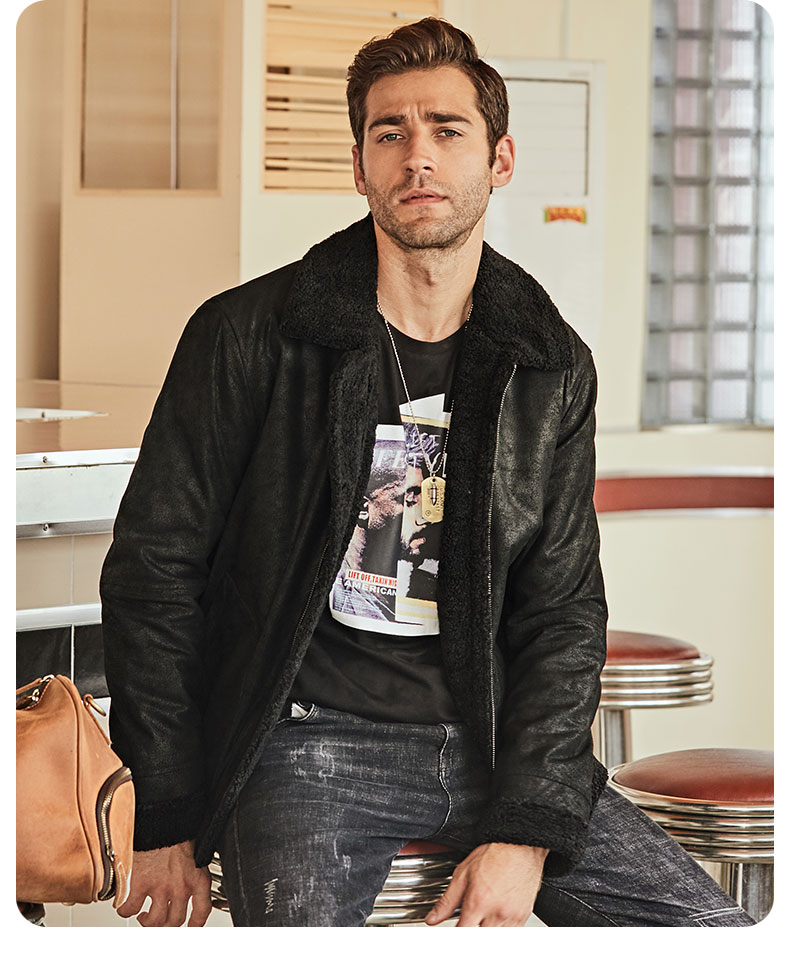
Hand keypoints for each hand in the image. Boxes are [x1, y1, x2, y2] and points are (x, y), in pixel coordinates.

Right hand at [115, 839, 211, 926]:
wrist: (164, 817)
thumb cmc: (179, 830)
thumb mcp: (197, 852)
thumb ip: (194, 871)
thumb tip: (190, 879)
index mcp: (198, 879)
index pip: (202, 911)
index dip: (195, 924)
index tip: (190, 927)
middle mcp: (181, 887)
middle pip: (175, 921)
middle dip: (166, 924)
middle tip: (159, 920)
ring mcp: (160, 888)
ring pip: (154, 921)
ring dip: (148, 921)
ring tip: (144, 915)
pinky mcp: (140, 884)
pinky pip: (130, 909)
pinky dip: (126, 911)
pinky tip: (127, 905)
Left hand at [425, 842, 547, 926]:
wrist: (519, 846)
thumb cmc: (494, 854)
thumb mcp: (463, 873)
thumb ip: (447, 901)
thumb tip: (432, 918)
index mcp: (478, 902)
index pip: (462, 934)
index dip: (456, 935)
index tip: (456, 929)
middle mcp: (496, 913)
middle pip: (479, 938)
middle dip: (472, 931)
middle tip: (470, 918)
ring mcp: (511, 917)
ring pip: (495, 938)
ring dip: (486, 930)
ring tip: (484, 914)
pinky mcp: (523, 917)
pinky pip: (510, 933)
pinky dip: (501, 929)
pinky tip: (496, 914)